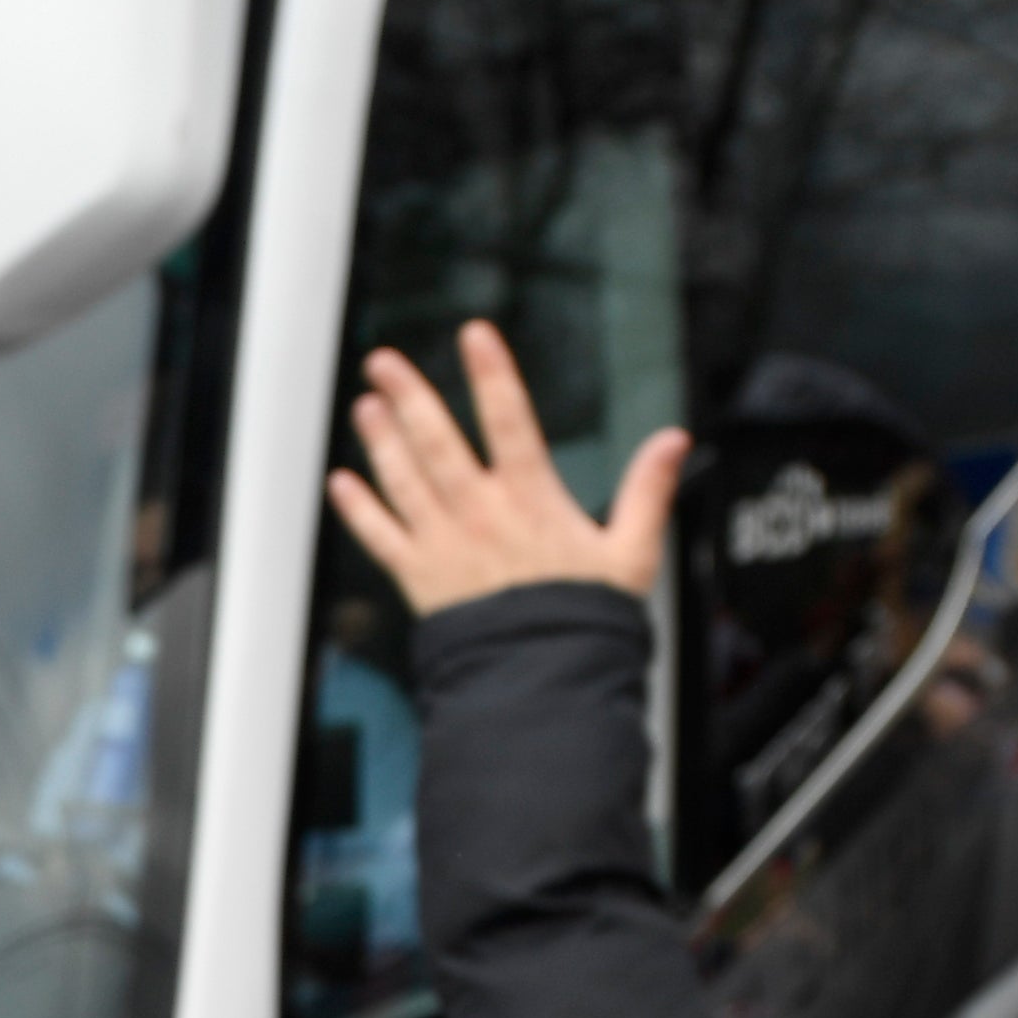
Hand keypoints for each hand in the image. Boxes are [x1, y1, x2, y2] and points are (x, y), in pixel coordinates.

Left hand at [329, 323, 684, 611]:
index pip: (511, 421)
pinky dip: (359, 510)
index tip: (475, 334)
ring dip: (381, 440)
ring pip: (404, 481)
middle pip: (438, 442)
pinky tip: (342, 483)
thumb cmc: (588, 621)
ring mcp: (445, 546)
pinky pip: (381, 539)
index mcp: (532, 501)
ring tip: (366, 406)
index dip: (492, 374)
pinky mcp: (420, 581)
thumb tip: (675, 441)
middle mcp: (481, 515)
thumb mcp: (632, 554)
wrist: (544, 682)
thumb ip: (648, 492)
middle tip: (383, 361)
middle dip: (410, 396)